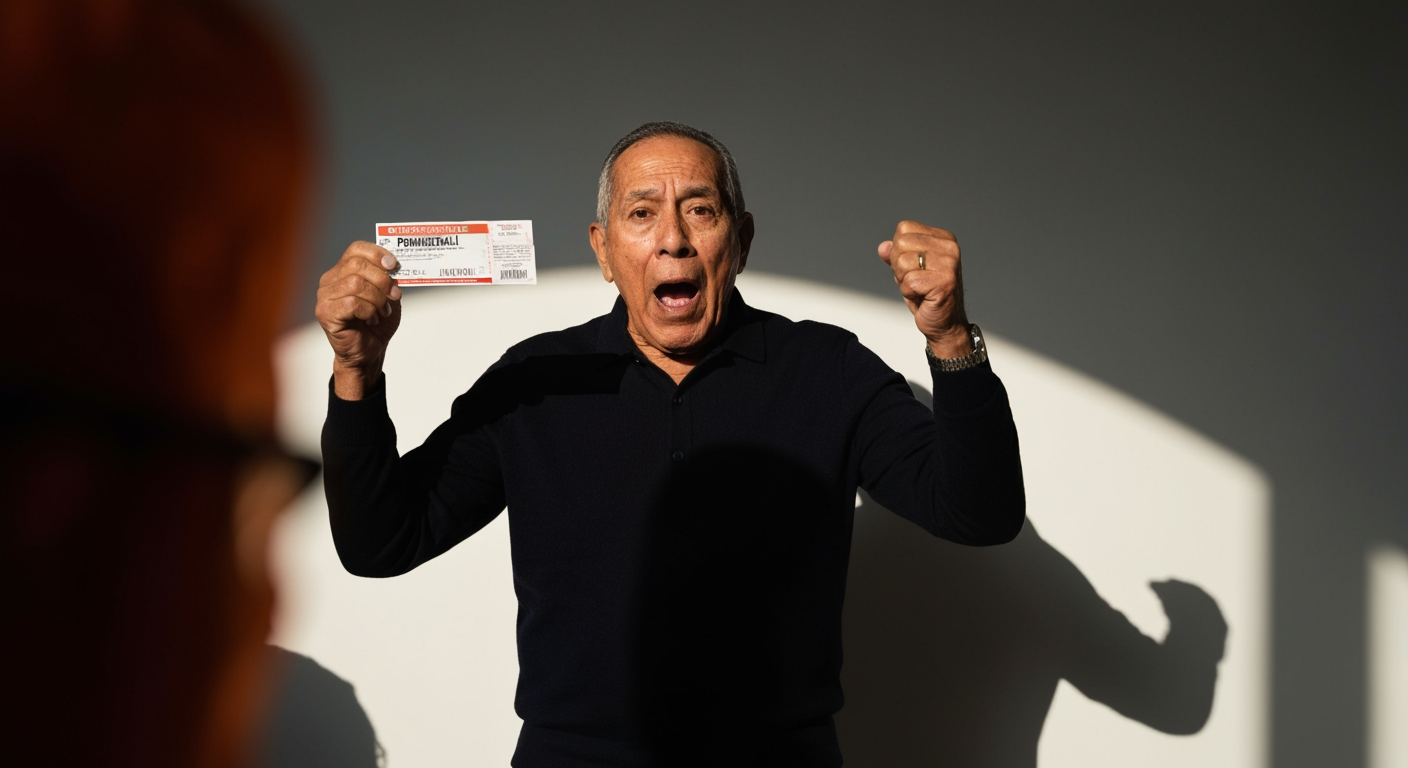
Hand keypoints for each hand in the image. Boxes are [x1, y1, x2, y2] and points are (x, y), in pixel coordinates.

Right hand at [314, 241, 402, 399]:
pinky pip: (352, 303)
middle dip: (382, 280)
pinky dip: (369, 311)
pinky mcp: (325, 314)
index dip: (377, 253)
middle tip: (394, 295)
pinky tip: (371, 319)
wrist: (368, 352)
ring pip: (356, 284)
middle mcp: (330, 281)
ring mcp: (324, 297)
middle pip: (357, 266)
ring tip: (382, 311)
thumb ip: (389, 278)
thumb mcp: (387, 295)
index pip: (356, 249)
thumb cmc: (375, 323)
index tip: (394, 265)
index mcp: (343, 271)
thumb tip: (395, 265)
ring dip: (377, 298)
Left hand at [877, 220, 971, 358]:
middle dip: (899, 267)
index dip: (899, 250)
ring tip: (920, 289)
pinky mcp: (943, 281)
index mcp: (943, 238)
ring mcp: (948, 264)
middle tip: (915, 281)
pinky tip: (923, 297)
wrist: (945, 324)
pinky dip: (909, 293)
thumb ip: (895, 256)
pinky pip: (908, 281)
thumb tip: (883, 247)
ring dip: (904, 281)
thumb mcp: (907, 271)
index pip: (904, 228)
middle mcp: (949, 247)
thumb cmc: (928, 297)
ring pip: (902, 262)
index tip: (914, 267)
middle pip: (901, 244)